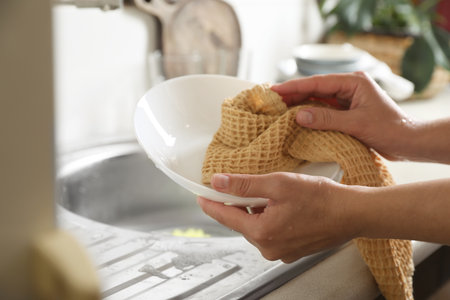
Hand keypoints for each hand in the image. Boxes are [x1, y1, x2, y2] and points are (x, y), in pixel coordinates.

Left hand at [197, 173, 357, 262]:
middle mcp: (269, 248)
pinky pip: (270, 233)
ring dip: (256, 210)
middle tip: (245, 184)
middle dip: (240, 203)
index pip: (226, 217)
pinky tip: (282, 206)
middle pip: (242, 222)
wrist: (352, 213)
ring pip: (256, 227)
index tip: (200, 196)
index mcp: (262, 233)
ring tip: (273, 194)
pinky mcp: (291, 250)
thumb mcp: (278, 184)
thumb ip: (244, 185)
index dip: (211, 203)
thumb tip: (218, 182)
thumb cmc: (321, 198)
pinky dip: (269, 218)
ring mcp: (281, 252)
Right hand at [271, 72, 415, 160]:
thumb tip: (299, 115)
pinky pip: (323, 110)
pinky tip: (296, 117)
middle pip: (315, 89)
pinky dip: (309, 114)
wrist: (408, 142)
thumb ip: (326, 119)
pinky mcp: (347, 111)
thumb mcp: (356, 124)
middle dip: (293, 94)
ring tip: (278, 107)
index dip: (295, 86)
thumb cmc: (389, 129)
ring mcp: (347, 99)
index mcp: (354, 82)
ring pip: (317, 99)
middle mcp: (349, 87)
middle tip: (271, 98)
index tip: (275, 90)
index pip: (318, 82)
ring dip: (299, 103)